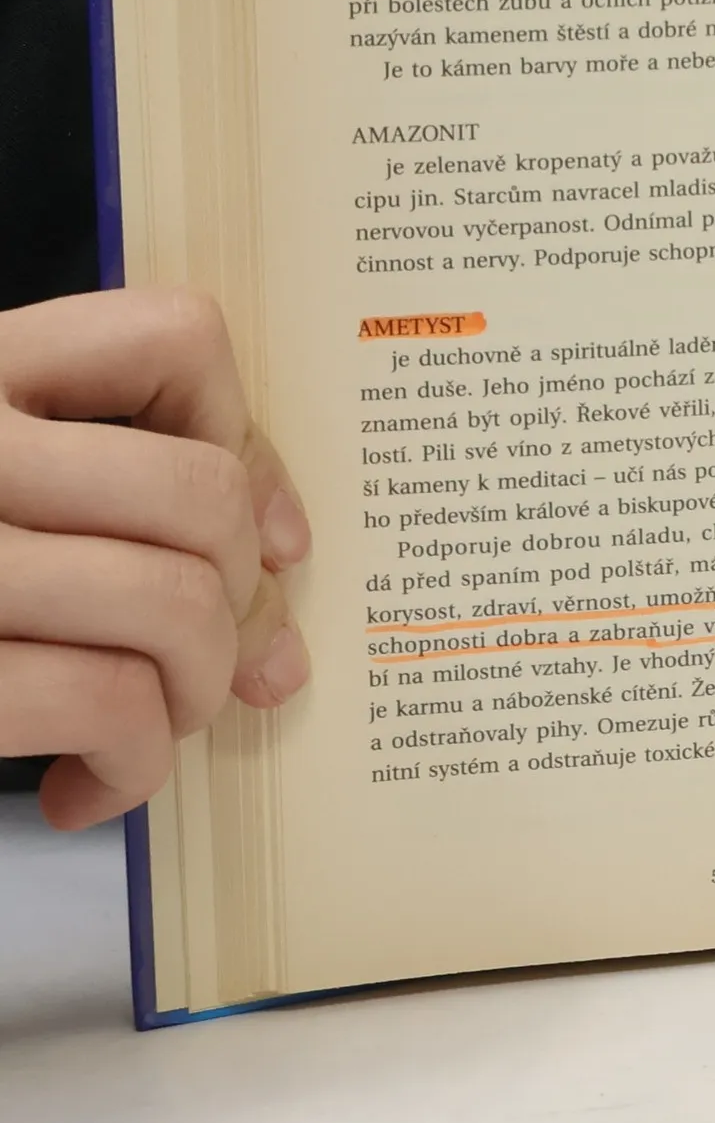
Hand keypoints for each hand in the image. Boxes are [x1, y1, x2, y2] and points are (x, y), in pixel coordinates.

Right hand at [0, 288, 310, 828]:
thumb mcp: (15, 507)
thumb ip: (136, 514)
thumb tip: (281, 589)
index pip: (173, 335)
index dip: (247, 441)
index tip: (260, 536)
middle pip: (201, 494)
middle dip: (234, 605)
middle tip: (192, 666)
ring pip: (176, 602)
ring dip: (192, 696)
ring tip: (145, 727)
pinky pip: (109, 701)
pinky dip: (136, 767)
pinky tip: (93, 787)